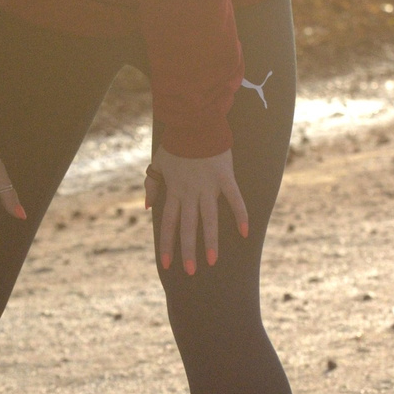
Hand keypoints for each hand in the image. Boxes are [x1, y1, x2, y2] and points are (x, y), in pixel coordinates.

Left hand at [144, 145, 248, 274]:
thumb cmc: (176, 142)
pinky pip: (234, 199)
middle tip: (190, 272)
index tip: (166, 264)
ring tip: (212, 261)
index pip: (168, 223)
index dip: (167, 244)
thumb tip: (148, 207)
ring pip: (209, 219)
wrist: (194, 121)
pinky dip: (240, 215)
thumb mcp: (158, 163)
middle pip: (188, 226)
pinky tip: (245, 233)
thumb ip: (152, 185)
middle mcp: (190, 192)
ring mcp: (208, 186)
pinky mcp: (225, 177)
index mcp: (174, 190)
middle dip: (188, 250)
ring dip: (210, 241)